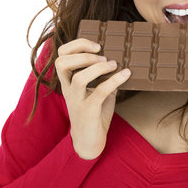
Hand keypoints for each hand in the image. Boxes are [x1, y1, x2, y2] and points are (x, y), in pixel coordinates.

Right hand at [55, 38, 130, 159]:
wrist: (90, 141)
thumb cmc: (95, 113)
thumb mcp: (97, 89)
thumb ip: (104, 75)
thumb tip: (121, 57)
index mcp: (68, 81)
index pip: (61, 56)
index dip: (76, 45)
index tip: (96, 45)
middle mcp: (68, 89)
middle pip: (61, 63)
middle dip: (82, 54)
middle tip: (101, 54)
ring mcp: (76, 101)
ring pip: (78, 78)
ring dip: (97, 67)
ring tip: (112, 64)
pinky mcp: (88, 111)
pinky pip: (99, 93)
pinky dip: (114, 80)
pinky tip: (126, 74)